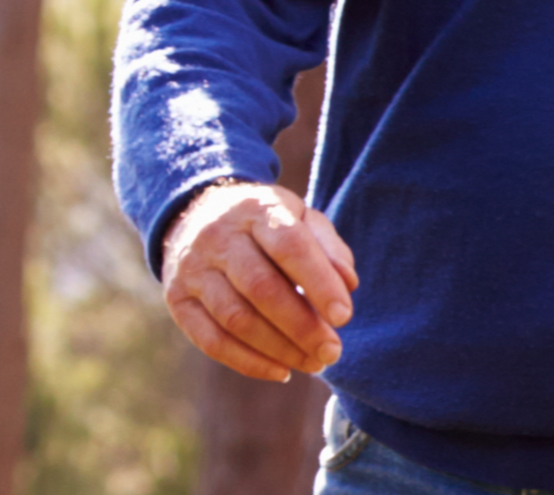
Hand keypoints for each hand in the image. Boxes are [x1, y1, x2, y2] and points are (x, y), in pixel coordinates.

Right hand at [159, 180, 354, 380]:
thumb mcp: (303, 219)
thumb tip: (348, 285)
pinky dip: (247, 362)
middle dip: (301, 327)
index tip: (344, 317)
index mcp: (257, 211)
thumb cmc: (268, 225)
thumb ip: (329, 248)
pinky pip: (209, 340)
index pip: (290, 248)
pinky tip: (281, 371)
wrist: (197, 214)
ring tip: (313, 363)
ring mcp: (192, 270)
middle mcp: (218, 238)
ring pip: (235, 319)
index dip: (319, 284)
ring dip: (278, 349)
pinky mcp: (176, 300)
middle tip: (333, 352)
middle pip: (261, 288)